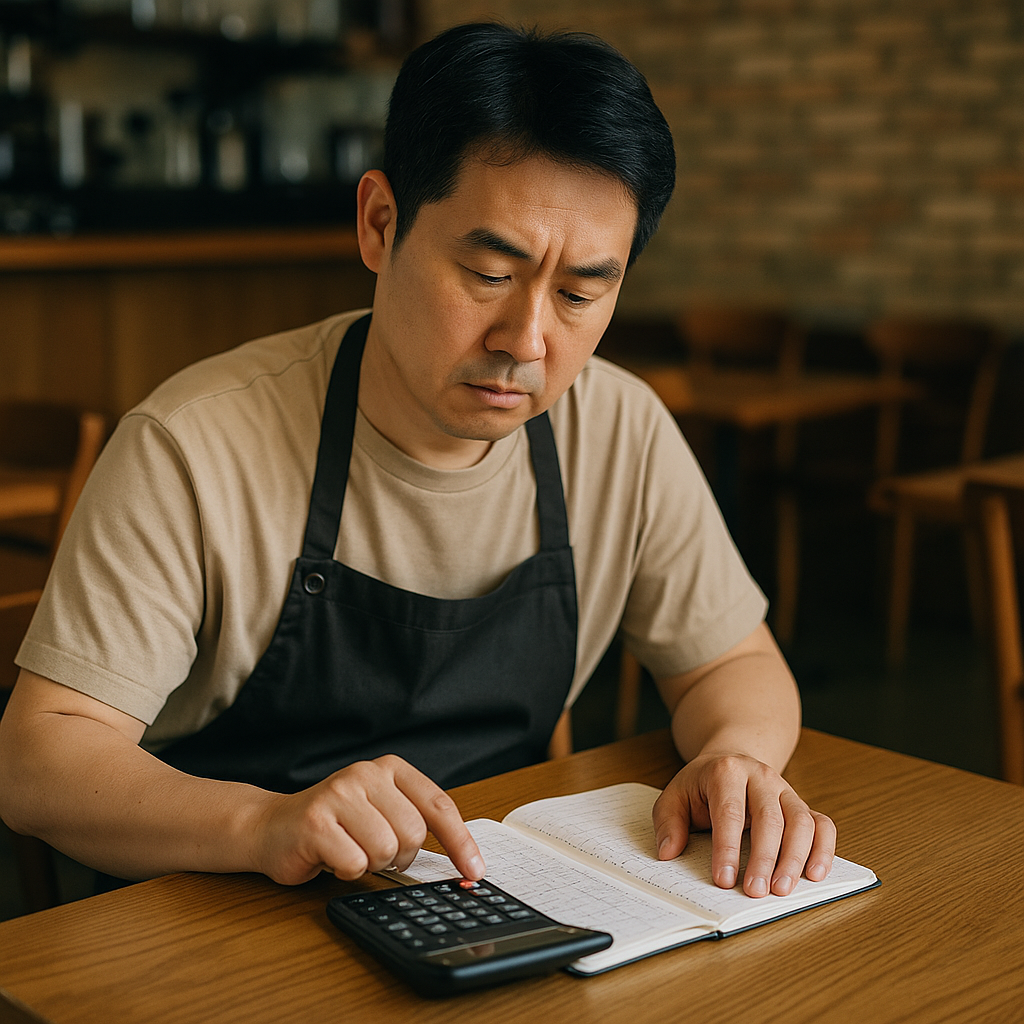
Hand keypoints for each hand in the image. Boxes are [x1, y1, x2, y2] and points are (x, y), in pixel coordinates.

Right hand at [252, 755, 484, 885]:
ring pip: (385, 851)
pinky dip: (345, 871)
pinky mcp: (316, 821)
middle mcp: (365, 773)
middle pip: (413, 835)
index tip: (474, 872)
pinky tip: (329, 855)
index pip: (439, 806)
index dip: (460, 843)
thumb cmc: (335, 825)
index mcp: (390, 769)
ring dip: (369, 864)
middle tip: (373, 851)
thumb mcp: (380, 811)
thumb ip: (415, 823)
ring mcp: (339, 794)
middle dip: (398, 856)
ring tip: (349, 849)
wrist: (271, 826)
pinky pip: (354, 864)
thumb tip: (463, 863)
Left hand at [651, 752, 835, 897]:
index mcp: (727, 772)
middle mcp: (761, 777)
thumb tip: (668, 852)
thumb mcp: (674, 795)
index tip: (723, 879)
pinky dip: (824, 849)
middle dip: (764, 858)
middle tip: (755, 892)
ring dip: (795, 859)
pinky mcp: (802, 805)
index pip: (729, 811)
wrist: (730, 760)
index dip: (727, 847)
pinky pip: (822, 825)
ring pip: (801, 822)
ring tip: (783, 890)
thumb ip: (668, 822)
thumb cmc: (702, 785)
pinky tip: (815, 874)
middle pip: (769, 818)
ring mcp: (785, 790)